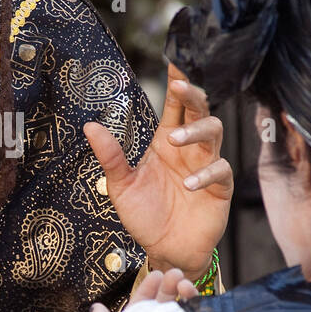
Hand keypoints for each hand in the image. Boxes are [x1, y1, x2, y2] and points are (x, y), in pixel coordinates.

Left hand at [84, 63, 232, 281]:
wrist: (164, 249)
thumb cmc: (144, 215)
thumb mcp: (120, 185)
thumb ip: (110, 156)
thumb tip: (90, 126)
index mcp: (165, 143)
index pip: (175, 106)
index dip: (178, 84)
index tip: (176, 62)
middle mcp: (188, 149)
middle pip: (199, 111)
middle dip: (192, 96)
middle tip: (181, 88)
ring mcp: (206, 167)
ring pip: (214, 134)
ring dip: (196, 132)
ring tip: (176, 140)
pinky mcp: (219, 190)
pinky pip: (220, 172)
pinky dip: (206, 174)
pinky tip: (189, 184)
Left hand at [89, 266, 198, 311]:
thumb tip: (96, 308)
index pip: (143, 303)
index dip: (149, 288)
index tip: (157, 275)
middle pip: (164, 302)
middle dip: (169, 286)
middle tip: (174, 274)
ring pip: (180, 309)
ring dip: (183, 293)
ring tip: (185, 284)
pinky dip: (195, 306)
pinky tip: (195, 298)